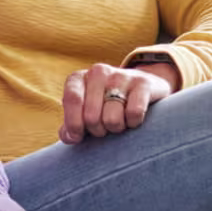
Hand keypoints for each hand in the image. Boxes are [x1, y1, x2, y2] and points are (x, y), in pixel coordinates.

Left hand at [59, 62, 173, 142]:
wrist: (142, 86)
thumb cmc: (105, 104)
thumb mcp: (84, 110)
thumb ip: (71, 124)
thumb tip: (69, 138)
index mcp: (79, 78)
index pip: (72, 100)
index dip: (74, 123)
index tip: (77, 137)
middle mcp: (98, 72)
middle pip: (91, 116)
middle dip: (98, 131)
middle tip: (104, 128)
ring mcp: (121, 76)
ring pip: (112, 119)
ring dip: (116, 128)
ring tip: (119, 121)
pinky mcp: (143, 83)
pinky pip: (134, 114)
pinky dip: (133, 123)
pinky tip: (132, 118)